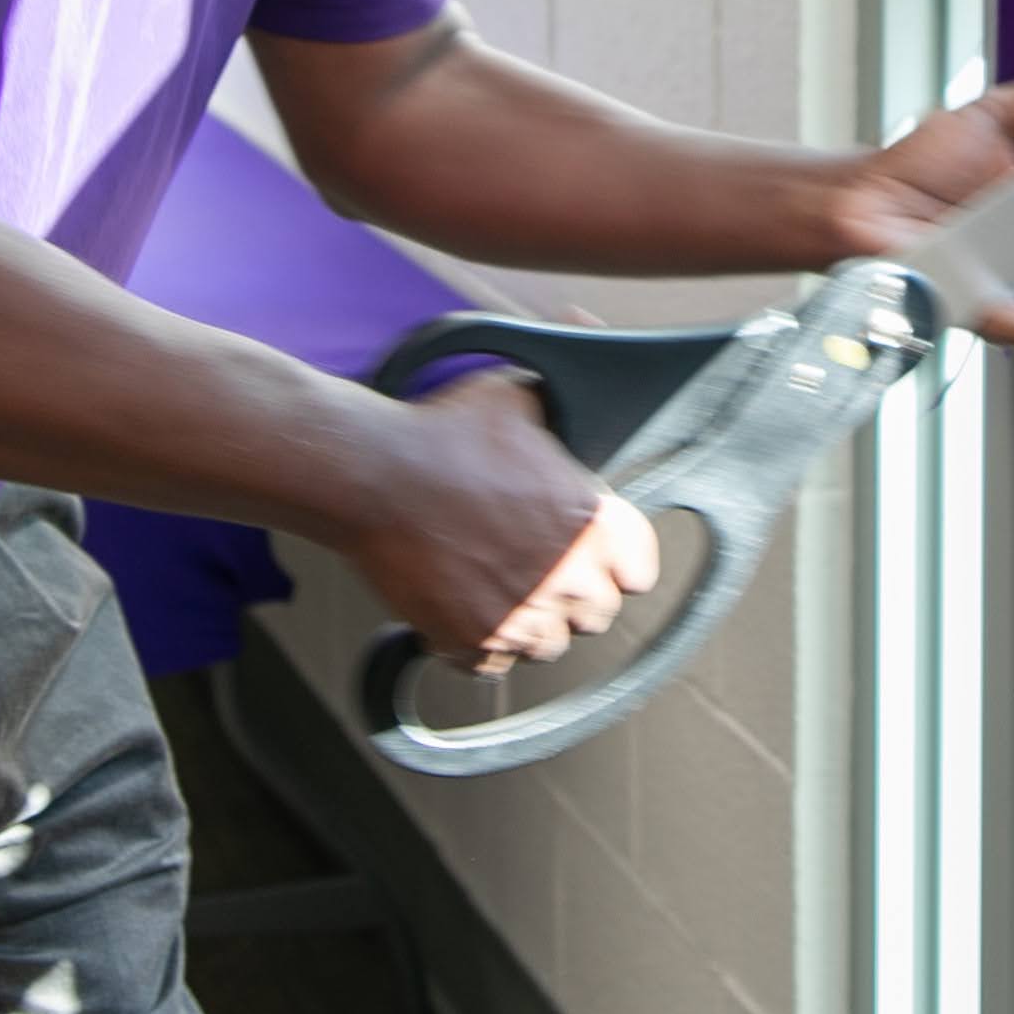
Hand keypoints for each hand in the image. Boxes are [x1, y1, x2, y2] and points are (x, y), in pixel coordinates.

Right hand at [338, 369, 665, 672]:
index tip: (592, 553)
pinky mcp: (474, 644)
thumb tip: (577, 349)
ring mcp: (522, 618)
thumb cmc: (444, 433)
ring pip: (547, 644)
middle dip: (571, 592)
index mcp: (594, 523)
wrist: (374, 476)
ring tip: (496, 584)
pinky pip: (494, 664)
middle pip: (596, 612)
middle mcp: (568, 579)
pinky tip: (461, 602)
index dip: (615, 561)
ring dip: (529, 621)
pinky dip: (480, 642)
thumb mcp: (518, 399)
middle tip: (535, 564)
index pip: (640, 570)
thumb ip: (558, 403)